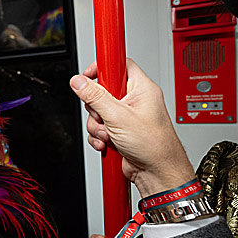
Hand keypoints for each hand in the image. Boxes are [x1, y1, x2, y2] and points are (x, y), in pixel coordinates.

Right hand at [69, 58, 195, 196]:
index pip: (120, 65)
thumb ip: (95, 97)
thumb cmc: (154, 145)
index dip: (102, 68)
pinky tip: (107, 142)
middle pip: (103, 91)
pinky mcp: (120, 131)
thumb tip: (79, 81)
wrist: (157, 172)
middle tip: (103, 115)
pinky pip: (100, 127)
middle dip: (96, 107)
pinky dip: (99, 136)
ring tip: (108, 134)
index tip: (88, 75)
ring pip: (98, 112)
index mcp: (141, 89)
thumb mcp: (118, 116)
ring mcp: (127, 117)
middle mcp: (135, 101)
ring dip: (97, 125)